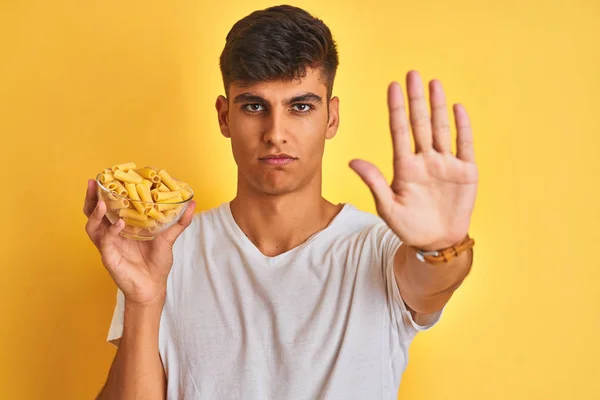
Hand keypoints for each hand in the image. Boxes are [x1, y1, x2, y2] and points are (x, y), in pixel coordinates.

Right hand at [83, 179, 195, 304]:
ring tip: (101, 202)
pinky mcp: (109, 258)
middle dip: (91, 198)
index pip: (108, 206)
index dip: (104, 192)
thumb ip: (179, 222)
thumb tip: (192, 203)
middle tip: (93, 183)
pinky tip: (120, 224)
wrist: (153, 287)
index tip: (106, 176)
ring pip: (93, 227)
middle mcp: (111, 234)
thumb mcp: (168, 238)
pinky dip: (111, 232)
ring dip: (95, 213)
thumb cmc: (157, 263)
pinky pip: (105, 243)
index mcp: (122, 226)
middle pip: (93, 213)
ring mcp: (108, 246)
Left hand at [350, 70, 477, 250]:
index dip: (396, 109)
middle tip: (412, 74)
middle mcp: (425, 160)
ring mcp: (445, 164)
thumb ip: (373, 182)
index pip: (399, 131)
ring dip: (438, 107)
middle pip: (419, 124)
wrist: (436, 241)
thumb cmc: (408, 225)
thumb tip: (351, 161)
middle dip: (416, 99)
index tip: (392, 86)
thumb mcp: (388, 206)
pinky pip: (464, 145)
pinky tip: (457, 108)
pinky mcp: (465, 172)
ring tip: (434, 84)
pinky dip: (462, 127)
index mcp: (405, 166)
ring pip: (441, 129)